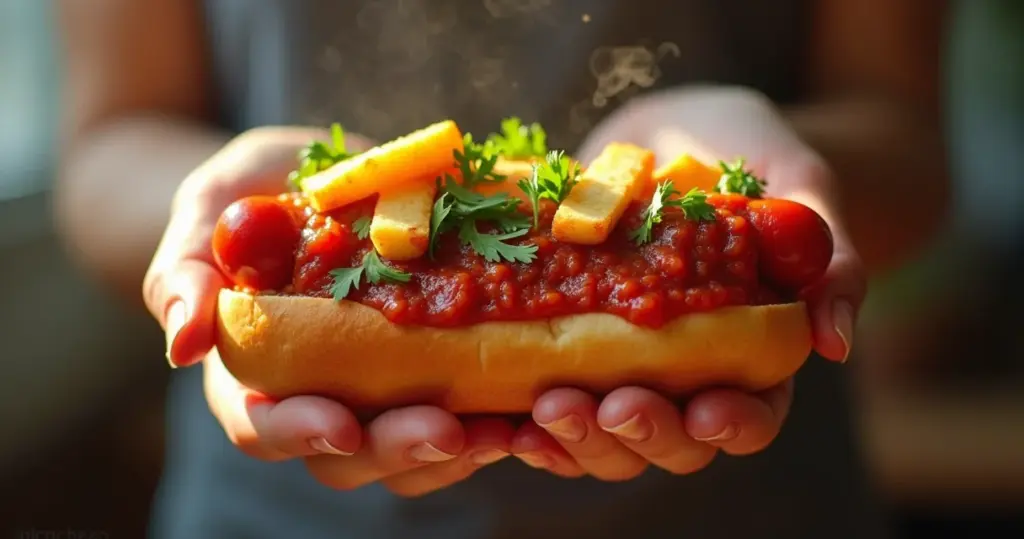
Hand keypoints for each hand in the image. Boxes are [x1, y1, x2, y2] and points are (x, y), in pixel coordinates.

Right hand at [143, 127, 514, 496]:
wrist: (321, 177)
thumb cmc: (251, 192)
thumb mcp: (208, 207)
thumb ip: (183, 268)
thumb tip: (182, 342)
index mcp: (253, 370)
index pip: (262, 423)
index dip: (299, 433)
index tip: (341, 426)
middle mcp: (317, 395)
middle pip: (347, 456)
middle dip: (397, 450)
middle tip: (449, 431)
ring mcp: (378, 389)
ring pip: (410, 452)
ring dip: (459, 449)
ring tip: (508, 427)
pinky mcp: (432, 369)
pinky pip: (463, 411)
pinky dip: (496, 412)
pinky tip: (535, 399)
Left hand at [510, 86, 865, 479]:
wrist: (667, 128)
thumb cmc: (748, 150)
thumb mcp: (800, 181)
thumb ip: (829, 257)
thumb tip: (835, 343)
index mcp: (754, 352)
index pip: (755, 414)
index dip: (733, 425)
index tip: (707, 411)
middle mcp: (688, 373)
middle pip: (675, 443)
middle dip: (645, 434)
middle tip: (613, 406)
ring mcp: (624, 365)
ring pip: (608, 437)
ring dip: (579, 438)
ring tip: (549, 410)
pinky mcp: (568, 349)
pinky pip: (548, 404)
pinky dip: (528, 423)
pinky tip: (506, 422)